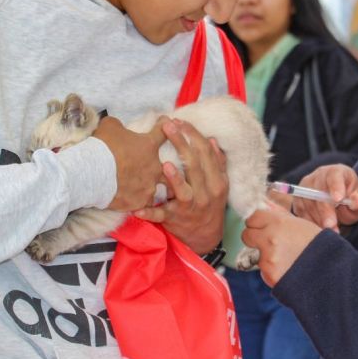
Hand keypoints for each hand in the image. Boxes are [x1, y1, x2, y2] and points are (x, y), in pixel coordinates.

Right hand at [93, 116, 165, 211]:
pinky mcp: (139, 201)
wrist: (91, 173)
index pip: (162, 132)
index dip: (164, 125)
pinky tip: (136, 200)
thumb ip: (119, 125)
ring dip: (153, 186)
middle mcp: (154, 166)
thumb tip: (117, 126)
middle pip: (170, 167)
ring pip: (159, 188)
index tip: (164, 122)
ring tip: (149, 188)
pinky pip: (145, 204)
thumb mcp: (110, 126)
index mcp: (149, 145)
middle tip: (164, 166)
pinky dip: (140, 201)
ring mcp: (148, 186)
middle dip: (168, 166)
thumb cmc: (102, 147)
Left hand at [134, 120, 227, 254]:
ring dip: (175, 179)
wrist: (205, 237)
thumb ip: (217, 163)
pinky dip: (150, 212)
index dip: (194, 136)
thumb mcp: (219, 184)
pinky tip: (138, 208)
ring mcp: (190, 207)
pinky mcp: (175, 220)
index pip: (206, 153)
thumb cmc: (209, 204)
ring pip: (184, 191)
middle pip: (194, 165)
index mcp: (217, 181)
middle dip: (181, 143)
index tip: (181, 121)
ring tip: (165, 164)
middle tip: (167, 126)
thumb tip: (212, 140)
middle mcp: (206, 193)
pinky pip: (161, 215)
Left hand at [242, 204, 322, 286]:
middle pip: (246, 235)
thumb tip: (265, 207)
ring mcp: (268, 258)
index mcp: (278, 222)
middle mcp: (270, 239)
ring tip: (286, 257)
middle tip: (268, 241)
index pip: (251, 217)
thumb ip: (279, 217)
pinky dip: (272, 269)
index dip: (256, 221)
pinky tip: (287, 268)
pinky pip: (263, 270)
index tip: (262, 225)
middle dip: (255, 237)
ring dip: (265, 255)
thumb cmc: (319, 245)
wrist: (330, 271)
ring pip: (255, 253)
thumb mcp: (301, 223)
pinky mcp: (269, 275)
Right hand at [292, 164, 357, 231]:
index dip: (335, 187)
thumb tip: (356, 201)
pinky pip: (300, 211)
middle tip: (331, 225)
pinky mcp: (298, 198)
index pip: (334, 176)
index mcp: (337, 172)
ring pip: (308, 202)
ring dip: (318, 219)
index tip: (338, 199)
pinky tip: (320, 228)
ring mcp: (306, 186)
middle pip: (318, 191)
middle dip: (325, 210)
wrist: (338, 203)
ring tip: (330, 231)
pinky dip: (310, 221)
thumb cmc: (350, 201)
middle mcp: (319, 175)